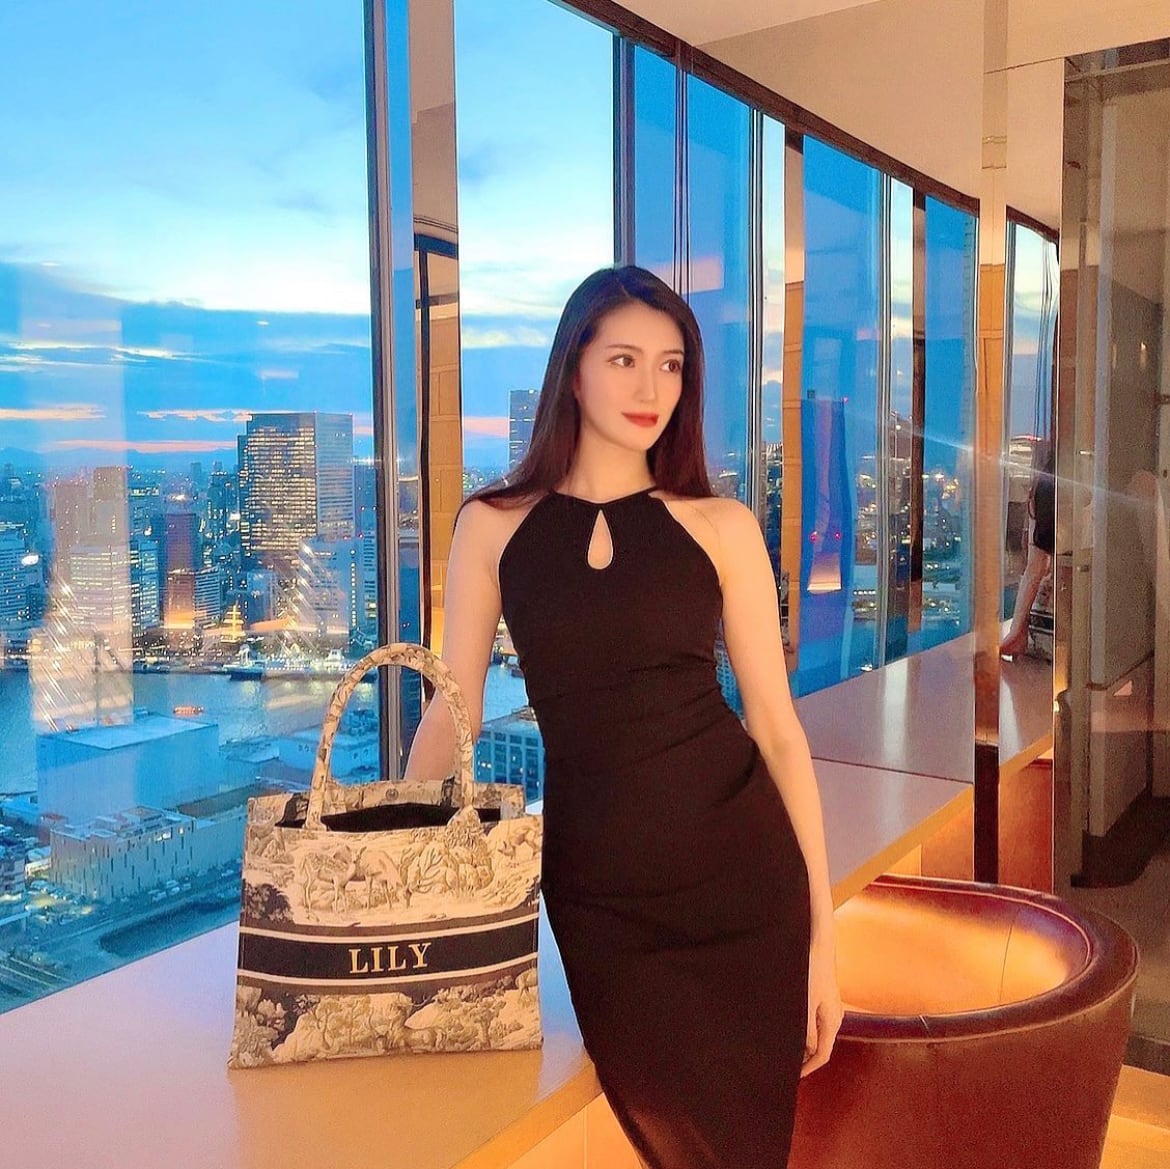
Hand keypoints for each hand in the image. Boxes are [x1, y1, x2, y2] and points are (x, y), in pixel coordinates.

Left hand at [800, 940, 842, 1077]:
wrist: (818, 944)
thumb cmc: (811, 970)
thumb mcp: (806, 1001)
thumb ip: (806, 1028)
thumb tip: (807, 1050)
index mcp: (832, 1021)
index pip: (823, 1054)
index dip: (808, 1067)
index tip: (794, 1077)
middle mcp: (834, 1017)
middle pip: (822, 1046)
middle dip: (806, 1058)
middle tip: (787, 1066)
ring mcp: (830, 1008)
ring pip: (819, 1035)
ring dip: (805, 1045)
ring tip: (787, 1050)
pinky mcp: (825, 999)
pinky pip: (817, 1023)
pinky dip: (806, 1032)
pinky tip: (792, 1029)